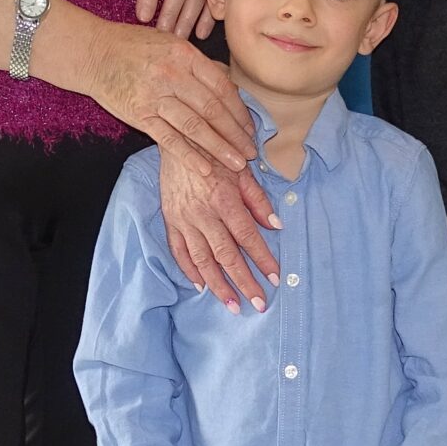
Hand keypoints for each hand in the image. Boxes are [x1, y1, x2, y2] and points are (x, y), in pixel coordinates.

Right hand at [76, 18, 256, 172]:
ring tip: (238, 164)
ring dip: (219, 148)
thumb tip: (226, 82)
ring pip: (195, 127)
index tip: (251, 128)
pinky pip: (168, 139)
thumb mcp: (170, 42)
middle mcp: (173, 75)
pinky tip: (205, 168)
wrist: (94, 53)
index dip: (240, 111)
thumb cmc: (133, 46)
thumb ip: (197, 63)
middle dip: (236, 134)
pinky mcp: (139, 115)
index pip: (222, 87)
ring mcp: (155, 96)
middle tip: (251, 151)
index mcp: (185, 55)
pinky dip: (188, 155)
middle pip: (213, 110)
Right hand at [160, 143, 281, 312]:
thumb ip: (259, 200)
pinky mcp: (170, 221)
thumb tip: (276, 225)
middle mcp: (202, 213)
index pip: (247, 236)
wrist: (178, 141)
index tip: (275, 277)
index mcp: (224, 199)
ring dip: (218, 285)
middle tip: (259, 303)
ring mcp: (183, 219)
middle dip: (244, 282)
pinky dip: (190, 271)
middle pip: (226, 255)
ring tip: (232, 305)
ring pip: (202, 260)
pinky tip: (202, 286)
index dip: (262, 258)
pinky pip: (179, 251)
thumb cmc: (215, 154)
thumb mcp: (242, 171)